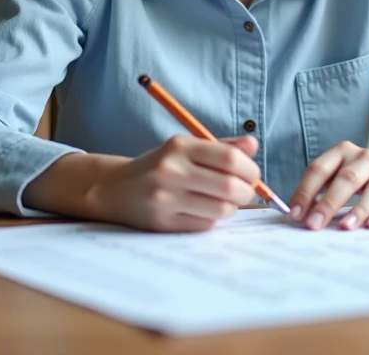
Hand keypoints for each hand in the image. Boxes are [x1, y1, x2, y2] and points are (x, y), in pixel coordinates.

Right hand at [88, 135, 260, 231]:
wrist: (114, 188)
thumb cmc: (159, 166)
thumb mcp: (185, 148)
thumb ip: (221, 147)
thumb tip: (253, 144)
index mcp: (180, 146)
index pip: (230, 158)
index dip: (250, 170)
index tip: (252, 175)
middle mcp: (172, 170)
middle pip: (230, 187)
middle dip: (246, 192)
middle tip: (244, 192)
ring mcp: (166, 198)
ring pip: (221, 209)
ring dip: (231, 208)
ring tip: (224, 202)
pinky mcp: (163, 222)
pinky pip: (205, 225)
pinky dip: (212, 219)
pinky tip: (203, 211)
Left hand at [288, 142, 368, 230]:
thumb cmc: (367, 177)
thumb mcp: (344, 172)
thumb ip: (323, 188)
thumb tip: (298, 214)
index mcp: (343, 152)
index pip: (320, 169)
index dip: (305, 191)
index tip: (294, 213)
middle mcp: (365, 159)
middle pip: (345, 179)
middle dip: (327, 203)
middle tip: (312, 225)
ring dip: (357, 210)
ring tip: (344, 227)